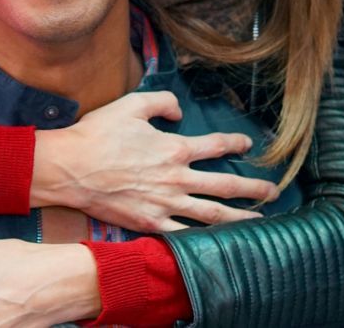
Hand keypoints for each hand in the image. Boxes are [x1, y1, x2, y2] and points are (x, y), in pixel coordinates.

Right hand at [34, 90, 277, 232]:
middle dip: (254, 188)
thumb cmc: (98, 135)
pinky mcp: (150, 223)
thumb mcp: (132, 105)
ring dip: (240, 217)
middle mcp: (176, 178)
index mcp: (175, 149)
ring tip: (259, 221)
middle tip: (274, 191)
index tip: (247, 145)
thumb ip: (163, 102)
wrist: (69, 168)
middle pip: (226, 185)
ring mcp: (165, 204)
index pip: (217, 146)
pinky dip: (204, 238)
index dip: (236, 144)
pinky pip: (184, 233)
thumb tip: (181, 112)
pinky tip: (219, 241)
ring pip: (212, 214)